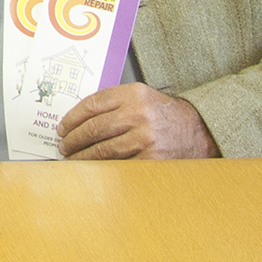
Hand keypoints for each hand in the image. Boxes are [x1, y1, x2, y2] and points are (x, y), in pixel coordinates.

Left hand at [56, 83, 221, 160]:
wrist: (198, 132)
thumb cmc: (165, 115)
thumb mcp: (142, 97)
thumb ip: (115, 103)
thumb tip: (79, 119)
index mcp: (134, 94)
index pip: (93, 104)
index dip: (72, 117)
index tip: (62, 127)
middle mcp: (138, 114)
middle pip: (94, 128)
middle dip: (73, 139)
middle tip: (63, 145)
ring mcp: (144, 138)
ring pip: (102, 149)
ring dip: (82, 156)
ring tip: (72, 158)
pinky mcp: (150, 159)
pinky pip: (117, 164)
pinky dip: (101, 167)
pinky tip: (92, 168)